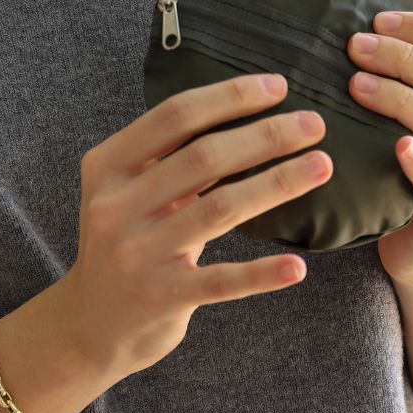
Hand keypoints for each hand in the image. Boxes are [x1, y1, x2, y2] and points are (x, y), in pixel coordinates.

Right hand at [59, 74, 331, 379]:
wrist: (90, 325)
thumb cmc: (130, 241)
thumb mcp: (134, 192)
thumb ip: (179, 157)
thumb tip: (256, 114)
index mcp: (108, 167)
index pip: (175, 117)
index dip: (230, 97)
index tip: (280, 86)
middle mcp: (117, 206)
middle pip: (204, 157)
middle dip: (266, 135)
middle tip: (315, 124)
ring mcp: (137, 254)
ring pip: (221, 209)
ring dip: (278, 184)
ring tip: (323, 165)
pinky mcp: (161, 298)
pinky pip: (220, 281)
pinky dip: (261, 273)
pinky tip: (298, 266)